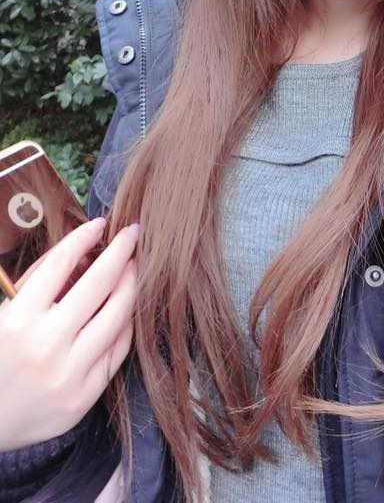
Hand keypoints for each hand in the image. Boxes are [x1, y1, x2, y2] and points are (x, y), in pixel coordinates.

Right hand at [0, 217, 137, 451]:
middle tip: (132, 234)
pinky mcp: (83, 398)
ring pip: (117, 317)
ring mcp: (68, 374)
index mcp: (18, 320)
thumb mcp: (4, 314)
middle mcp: (46, 345)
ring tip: (133, 268)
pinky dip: (125, 325)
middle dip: (121, 252)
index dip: (83, 237)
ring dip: (130, 285)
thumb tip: (85, 251)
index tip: (100, 223)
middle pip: (99, 285)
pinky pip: (117, 352)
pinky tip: (126, 308)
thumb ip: (40, 282)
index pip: (60, 263)